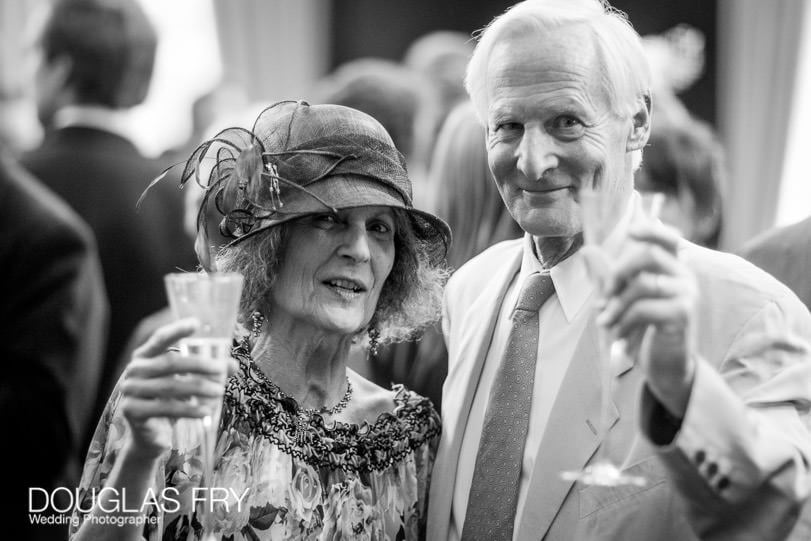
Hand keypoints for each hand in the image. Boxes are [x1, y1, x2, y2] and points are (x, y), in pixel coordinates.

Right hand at [119, 319, 236, 458]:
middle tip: (221, 369)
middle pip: (170, 362)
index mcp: (144, 357)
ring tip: (219, 391)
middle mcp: (134, 370)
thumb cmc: (170, 403)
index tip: (196, 323)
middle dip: (199, 364)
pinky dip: (190, 409)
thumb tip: (233, 365)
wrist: (150, 436)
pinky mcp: (132, 411)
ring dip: (199, 388)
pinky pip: (166, 407)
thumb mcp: (188, 383)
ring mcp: (130, 391)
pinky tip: (207, 412)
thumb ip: (207, 372)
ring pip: (171, 386)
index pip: (160, 339)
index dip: (177, 330)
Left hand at [592, 221, 697, 416]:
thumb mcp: (623, 301)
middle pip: (649, 254)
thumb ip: (609, 276)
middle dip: (618, 272)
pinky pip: (644, 308)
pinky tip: (620, 336)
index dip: (651, 230)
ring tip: (606, 323)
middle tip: (603, 296)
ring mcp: (687, 293)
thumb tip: (587, 250)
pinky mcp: (684, 313)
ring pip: (643, 283)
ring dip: (616, 305)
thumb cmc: (644, 331)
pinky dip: (625, 322)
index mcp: (671, 268)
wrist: (665, 367)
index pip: (669, 238)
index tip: (630, 231)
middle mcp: (684, 276)